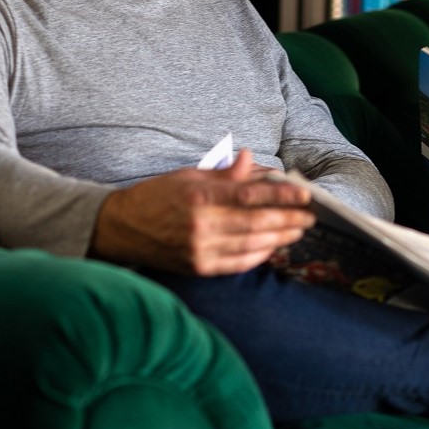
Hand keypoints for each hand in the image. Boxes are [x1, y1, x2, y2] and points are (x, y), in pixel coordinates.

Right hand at [91, 150, 315, 275]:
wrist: (118, 229)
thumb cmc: (156, 196)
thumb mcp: (189, 175)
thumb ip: (224, 173)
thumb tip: (253, 160)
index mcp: (199, 196)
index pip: (249, 195)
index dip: (281, 195)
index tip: (304, 194)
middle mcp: (201, 225)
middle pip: (256, 223)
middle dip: (289, 219)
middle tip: (310, 216)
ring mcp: (199, 249)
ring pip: (251, 245)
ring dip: (280, 238)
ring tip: (299, 230)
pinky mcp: (197, 268)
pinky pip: (238, 264)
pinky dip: (260, 255)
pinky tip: (274, 247)